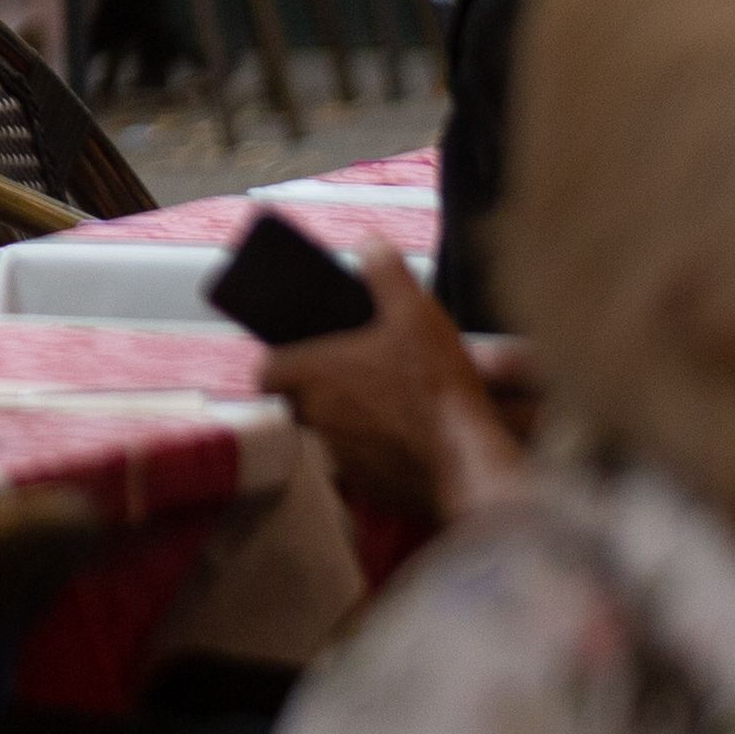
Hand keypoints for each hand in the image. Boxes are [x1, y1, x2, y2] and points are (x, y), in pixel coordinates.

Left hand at [264, 248, 529, 533]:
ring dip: (347, 421)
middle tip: (354, 376)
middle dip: (316, 390)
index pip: (265, 371)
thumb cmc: (436, 388)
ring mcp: (340, 458)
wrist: (469, 460)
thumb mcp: (416, 313)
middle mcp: (315, 420)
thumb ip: (386, 273)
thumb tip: (370, 245)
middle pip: (296, 403)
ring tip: (387, 405)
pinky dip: (376, 453)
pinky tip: (409, 439)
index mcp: (312, 376)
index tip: (303, 355)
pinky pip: (360, 467)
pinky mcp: (369, 488)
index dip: (279, 361)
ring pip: (328, 435)